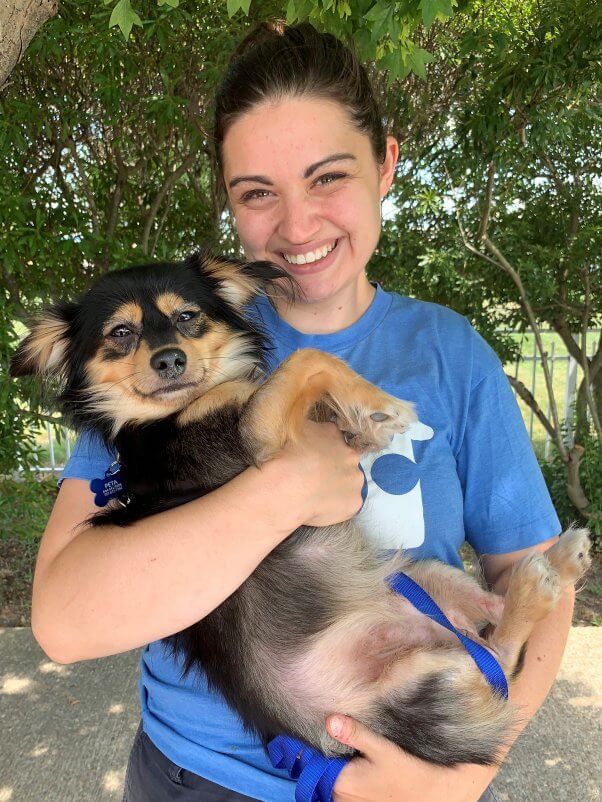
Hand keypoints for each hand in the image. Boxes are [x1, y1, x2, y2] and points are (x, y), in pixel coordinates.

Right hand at [273, 420, 364, 527]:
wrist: (287, 487)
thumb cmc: (285, 458)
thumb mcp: (293, 431)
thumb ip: (309, 430)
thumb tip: (312, 434)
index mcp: (334, 434)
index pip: (333, 439)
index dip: (323, 452)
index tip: (314, 461)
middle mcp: (350, 455)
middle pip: (345, 461)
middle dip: (334, 468)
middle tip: (316, 479)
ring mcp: (355, 479)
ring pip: (349, 482)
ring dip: (338, 486)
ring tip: (317, 494)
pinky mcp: (355, 501)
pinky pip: (347, 503)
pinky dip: (337, 505)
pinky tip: (320, 506)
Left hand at [326, 714, 491, 801]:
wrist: (434, 793)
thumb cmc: (410, 772)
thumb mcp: (383, 749)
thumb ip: (355, 734)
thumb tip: (330, 720)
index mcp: (342, 783)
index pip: (317, 761)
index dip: (322, 744)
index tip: (328, 729)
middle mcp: (342, 797)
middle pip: (326, 768)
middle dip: (334, 753)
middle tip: (347, 738)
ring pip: (335, 777)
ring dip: (341, 764)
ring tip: (359, 752)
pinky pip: (345, 787)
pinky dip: (350, 775)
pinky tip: (364, 765)